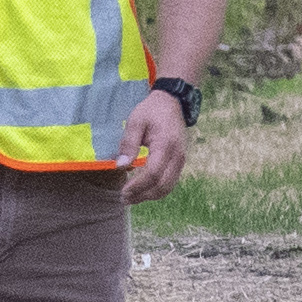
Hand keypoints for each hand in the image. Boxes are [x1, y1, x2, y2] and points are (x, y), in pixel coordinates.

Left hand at [117, 86, 193, 204]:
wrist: (173, 102)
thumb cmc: (152, 110)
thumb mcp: (135, 121)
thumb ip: (128, 143)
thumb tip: (121, 166)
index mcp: (166, 145)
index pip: (153, 174)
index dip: (138, 186)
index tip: (123, 191)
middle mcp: (177, 156)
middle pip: (162, 186)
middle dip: (142, 196)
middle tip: (124, 199)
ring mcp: (181, 160)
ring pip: (168, 187)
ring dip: (149, 196)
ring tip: (131, 197)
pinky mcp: (180, 162)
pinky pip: (170, 182)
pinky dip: (156, 189)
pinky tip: (142, 189)